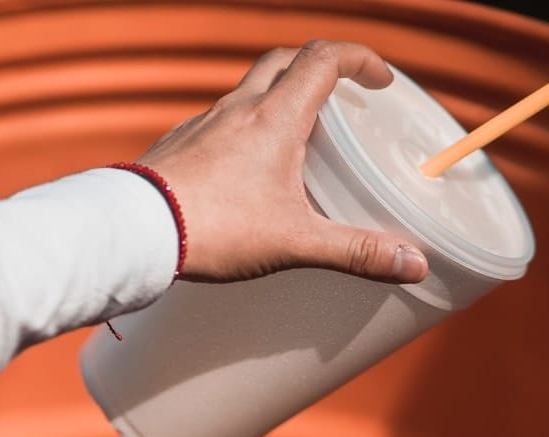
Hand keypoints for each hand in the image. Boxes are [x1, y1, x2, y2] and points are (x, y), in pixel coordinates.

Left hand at [137, 39, 428, 284]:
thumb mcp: (294, 242)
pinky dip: (241, 130)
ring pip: (246, 91)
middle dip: (317, 68)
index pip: (323, 59)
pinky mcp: (178, 146)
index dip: (359, 59)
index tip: (380, 80)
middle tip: (340, 96)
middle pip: (283, 62)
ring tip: (295, 137)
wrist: (134, 231)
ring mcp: (202, 124)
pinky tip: (243, 169)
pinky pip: (217, 123)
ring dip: (276, 99)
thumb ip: (355, 252)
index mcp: (274, 118)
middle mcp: (237, 109)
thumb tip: (414, 264)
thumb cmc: (214, 229)